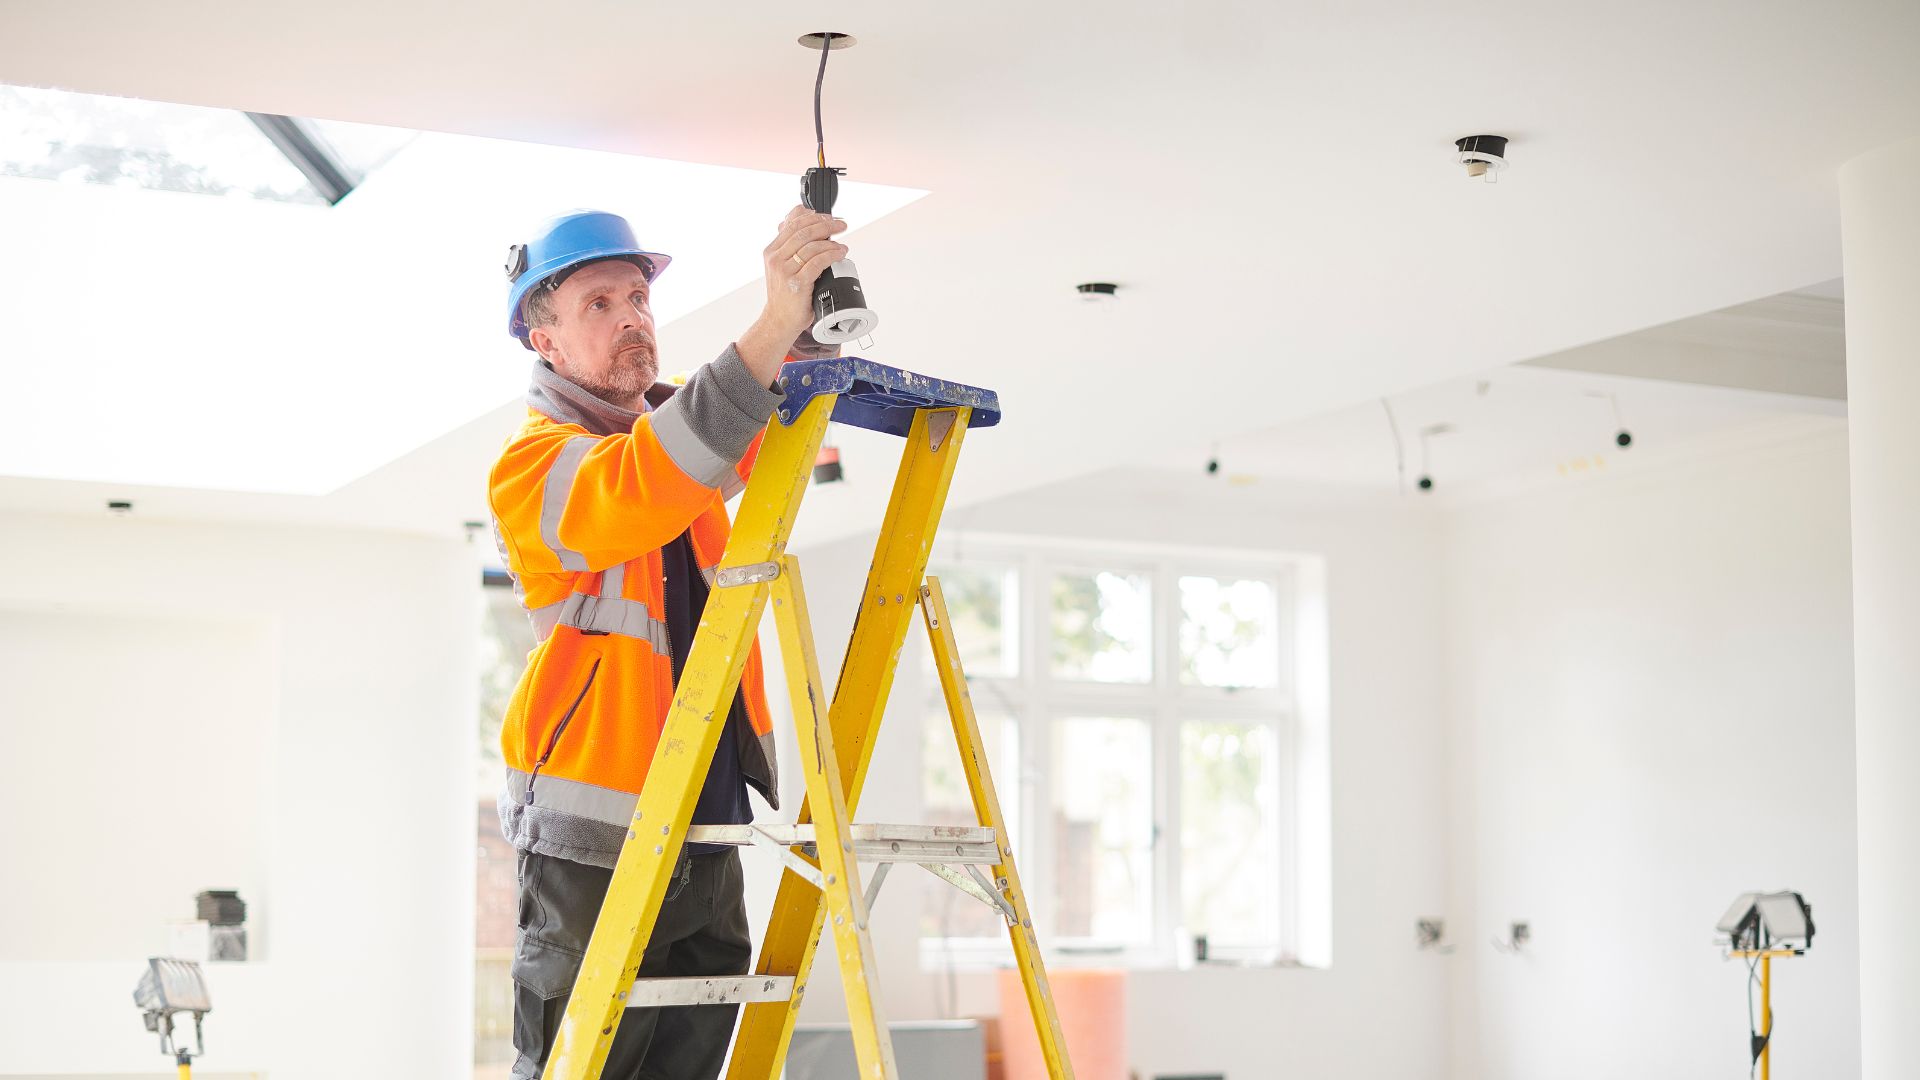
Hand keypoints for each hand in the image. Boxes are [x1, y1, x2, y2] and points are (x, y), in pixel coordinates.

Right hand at [759, 205, 847, 339]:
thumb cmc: (785, 294)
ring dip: (831, 242)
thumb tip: (802, 214)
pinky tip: (840, 254)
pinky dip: (832, 255)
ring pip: (812, 245)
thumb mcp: (782, 265)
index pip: (793, 223)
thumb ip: (790, 243)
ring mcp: (785, 270)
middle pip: (804, 231)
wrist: (779, 321)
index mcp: (771, 251)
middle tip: (841, 225)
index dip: (814, 216)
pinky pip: (818, 262)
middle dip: (826, 225)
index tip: (829, 217)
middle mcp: (775, 258)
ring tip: (842, 245)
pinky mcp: (797, 283)